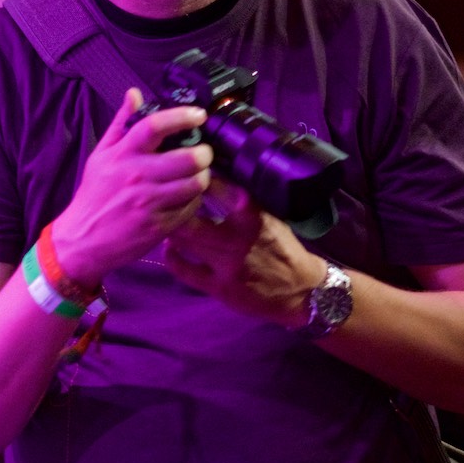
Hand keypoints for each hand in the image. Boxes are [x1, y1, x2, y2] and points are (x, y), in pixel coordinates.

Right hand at [51, 91, 213, 287]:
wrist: (81, 240)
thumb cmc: (94, 195)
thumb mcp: (101, 155)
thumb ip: (121, 124)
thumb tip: (134, 93)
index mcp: (122, 154)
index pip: (155, 126)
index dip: (181, 116)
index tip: (198, 115)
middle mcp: (136, 176)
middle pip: (187, 158)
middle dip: (204, 153)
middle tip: (204, 153)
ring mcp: (148, 203)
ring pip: (194, 184)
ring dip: (202, 178)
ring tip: (198, 176)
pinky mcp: (157, 226)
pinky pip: (189, 209)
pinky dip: (193, 202)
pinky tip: (187, 198)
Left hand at [165, 179, 325, 324]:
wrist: (299, 291)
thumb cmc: (282, 249)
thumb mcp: (269, 219)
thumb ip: (243, 203)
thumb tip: (211, 180)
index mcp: (253, 217)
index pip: (218, 189)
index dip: (197, 179)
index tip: (187, 171)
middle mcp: (237, 239)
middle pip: (191, 217)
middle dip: (175, 206)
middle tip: (165, 198)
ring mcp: (226, 266)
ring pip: (186, 242)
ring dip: (172, 229)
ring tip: (164, 219)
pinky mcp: (219, 287)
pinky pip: (185, 271)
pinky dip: (173, 257)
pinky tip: (170, 247)